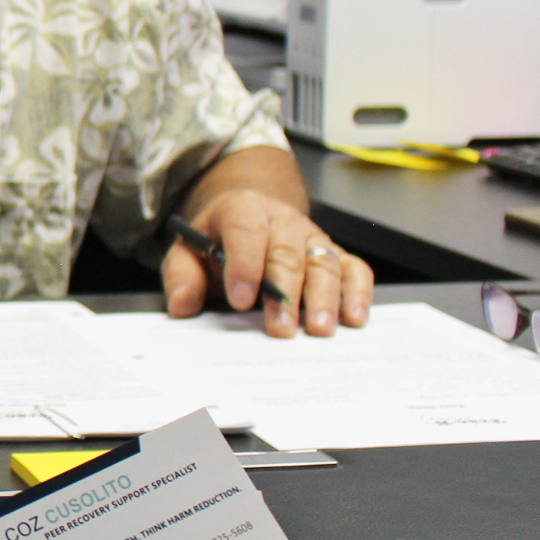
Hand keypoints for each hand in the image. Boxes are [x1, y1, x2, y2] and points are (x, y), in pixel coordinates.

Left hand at [163, 185, 372, 336]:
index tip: (240, 299)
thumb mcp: (189, 250)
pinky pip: (354, 269)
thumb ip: (182, 275)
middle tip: (281, 328)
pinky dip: (357, 292)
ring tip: (319, 328)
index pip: (246, 231)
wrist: (249, 216)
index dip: (244, 264)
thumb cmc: (219, 240)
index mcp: (243, 211)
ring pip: (323, 262)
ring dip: (324, 297)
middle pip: (287, 253)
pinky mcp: (335, 253)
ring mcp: (313, 236)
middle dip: (285, 292)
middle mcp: (283, 221)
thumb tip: (181, 305)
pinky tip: (353, 318)